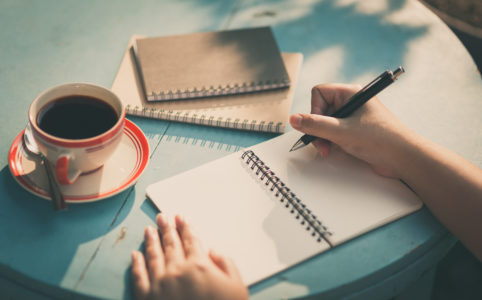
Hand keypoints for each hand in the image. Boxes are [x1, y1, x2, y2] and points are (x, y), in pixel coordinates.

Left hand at [131, 214, 247, 299]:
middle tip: (162, 216)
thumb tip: (213, 252)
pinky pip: (138, 276)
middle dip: (166, 227)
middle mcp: (177, 270)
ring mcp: (159, 284)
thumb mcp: (238, 287)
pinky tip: (135, 254)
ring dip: (150, 240)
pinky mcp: (146, 298)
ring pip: (153, 255)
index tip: (180, 217)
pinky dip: (136, 264)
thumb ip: (227, 265)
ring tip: (148, 229)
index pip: (191, 239)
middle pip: (171, 243)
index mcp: (200, 265)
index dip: (185, 226)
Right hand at [289, 83, 414, 177]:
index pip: (319, 93)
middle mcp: (352, 103)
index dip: (314, 110)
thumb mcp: (341, 132)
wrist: (404, 159)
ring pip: (326, 123)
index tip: (317, 126)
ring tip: (328, 149)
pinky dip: (331, 142)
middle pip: (321, 110)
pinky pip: (334, 133)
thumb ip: (315, 125)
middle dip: (318, 128)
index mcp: (351, 93)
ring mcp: (353, 118)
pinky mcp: (355, 132)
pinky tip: (334, 150)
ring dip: (323, 138)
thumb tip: (293, 119)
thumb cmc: (381, 139)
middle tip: (321, 143)